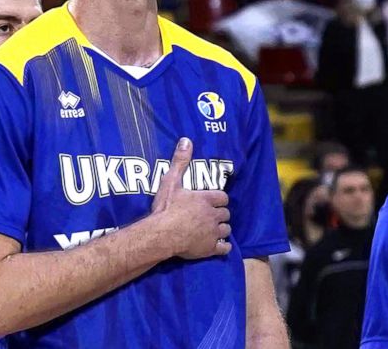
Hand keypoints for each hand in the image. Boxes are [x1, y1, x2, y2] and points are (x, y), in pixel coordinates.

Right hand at [151, 138, 231, 259]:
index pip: (223, 197)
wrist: (161, 234)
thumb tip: (186, 140)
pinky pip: (224, 247)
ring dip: (222, 229)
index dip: (219, 199)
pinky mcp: (210, 248)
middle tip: (211, 216)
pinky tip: (219, 246)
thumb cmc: (165, 208)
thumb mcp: (171, 181)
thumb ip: (180, 161)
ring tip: (213, 230)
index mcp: (206, 199)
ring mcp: (213, 232)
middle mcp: (213, 215)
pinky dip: (223, 246)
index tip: (213, 201)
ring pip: (226, 230)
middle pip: (226, 213)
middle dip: (220, 214)